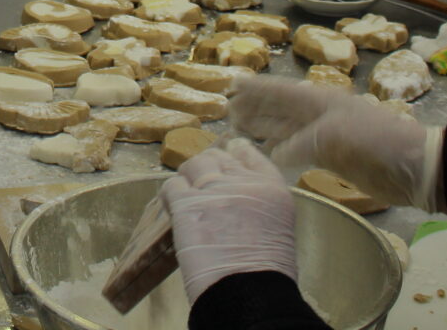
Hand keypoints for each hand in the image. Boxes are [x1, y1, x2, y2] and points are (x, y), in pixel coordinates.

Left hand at [162, 139, 297, 305]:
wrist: (249, 292)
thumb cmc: (266, 272)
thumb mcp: (277, 228)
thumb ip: (258, 204)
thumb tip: (236, 198)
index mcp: (272, 188)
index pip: (249, 154)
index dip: (233, 153)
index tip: (226, 155)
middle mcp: (243, 182)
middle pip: (216, 157)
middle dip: (207, 168)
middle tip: (201, 186)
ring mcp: (213, 190)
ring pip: (192, 165)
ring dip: (187, 178)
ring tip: (185, 197)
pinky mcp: (187, 204)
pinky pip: (171, 185)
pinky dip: (169, 195)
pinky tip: (171, 207)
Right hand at [231, 76, 444, 210]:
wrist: (412, 167)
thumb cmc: (374, 143)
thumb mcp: (331, 139)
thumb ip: (297, 146)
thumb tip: (273, 156)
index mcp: (318, 100)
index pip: (279, 91)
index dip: (256, 89)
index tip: (232, 85)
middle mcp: (318, 114)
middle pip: (279, 108)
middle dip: (254, 108)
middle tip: (228, 110)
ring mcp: (325, 135)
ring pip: (286, 129)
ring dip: (264, 128)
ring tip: (239, 130)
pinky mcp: (332, 156)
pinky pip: (297, 149)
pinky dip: (280, 151)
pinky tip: (267, 156)